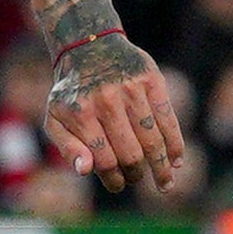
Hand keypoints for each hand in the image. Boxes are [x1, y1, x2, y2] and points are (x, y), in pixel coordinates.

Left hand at [46, 32, 183, 194]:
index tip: (118, 185)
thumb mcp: (55, 117)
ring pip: (152, 139)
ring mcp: (131, 90)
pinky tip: (177, 160)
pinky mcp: (152, 80)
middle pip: (130, 152)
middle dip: (136, 174)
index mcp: (81, 113)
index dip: (113, 178)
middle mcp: (106, 101)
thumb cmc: (72, 92)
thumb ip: (67, 146)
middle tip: (138, 179)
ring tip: (165, 183)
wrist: (89, 48)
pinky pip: (168, 119)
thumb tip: (85, 171)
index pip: (104, 159)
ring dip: (162, 167)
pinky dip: (175, 143)